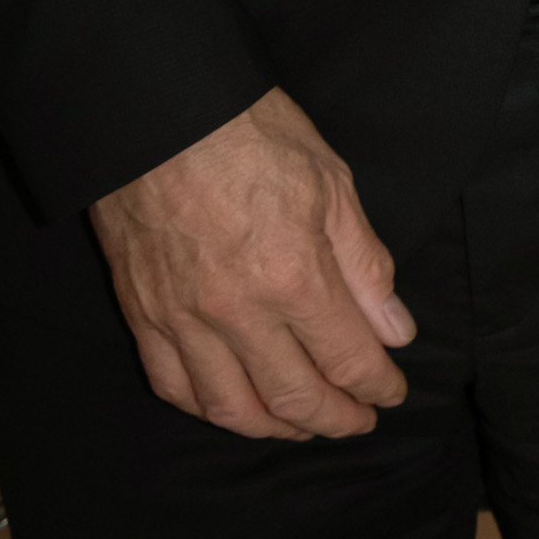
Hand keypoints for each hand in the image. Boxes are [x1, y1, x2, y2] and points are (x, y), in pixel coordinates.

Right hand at [91, 88, 415, 441]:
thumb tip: (394, 331)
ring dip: (275, 428)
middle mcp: (237, 311)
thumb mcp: (332, 185)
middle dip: (335, 419)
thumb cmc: (250, 133)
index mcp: (293, 275)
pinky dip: (208, 409)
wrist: (158, 110)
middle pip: (294, 397)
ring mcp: (183, 318)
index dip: (376, 386)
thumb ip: (364, 266)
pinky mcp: (144, 314)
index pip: (347, 359)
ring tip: (302, 424)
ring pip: (231, 407)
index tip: (391, 392)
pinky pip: (174, 385)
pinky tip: (234, 407)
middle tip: (357, 420)